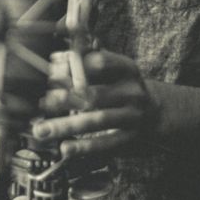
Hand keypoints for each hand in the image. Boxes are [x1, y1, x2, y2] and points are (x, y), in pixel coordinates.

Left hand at [32, 49, 158, 158]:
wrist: (156, 113)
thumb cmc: (123, 88)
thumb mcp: (114, 69)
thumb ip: (89, 59)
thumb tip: (59, 50)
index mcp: (126, 69)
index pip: (101, 63)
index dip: (75, 67)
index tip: (52, 72)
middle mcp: (132, 91)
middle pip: (96, 94)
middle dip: (66, 99)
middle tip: (42, 103)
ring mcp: (133, 116)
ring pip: (98, 120)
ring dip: (67, 125)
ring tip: (42, 130)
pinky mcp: (130, 138)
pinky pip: (106, 144)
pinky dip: (84, 147)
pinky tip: (65, 148)